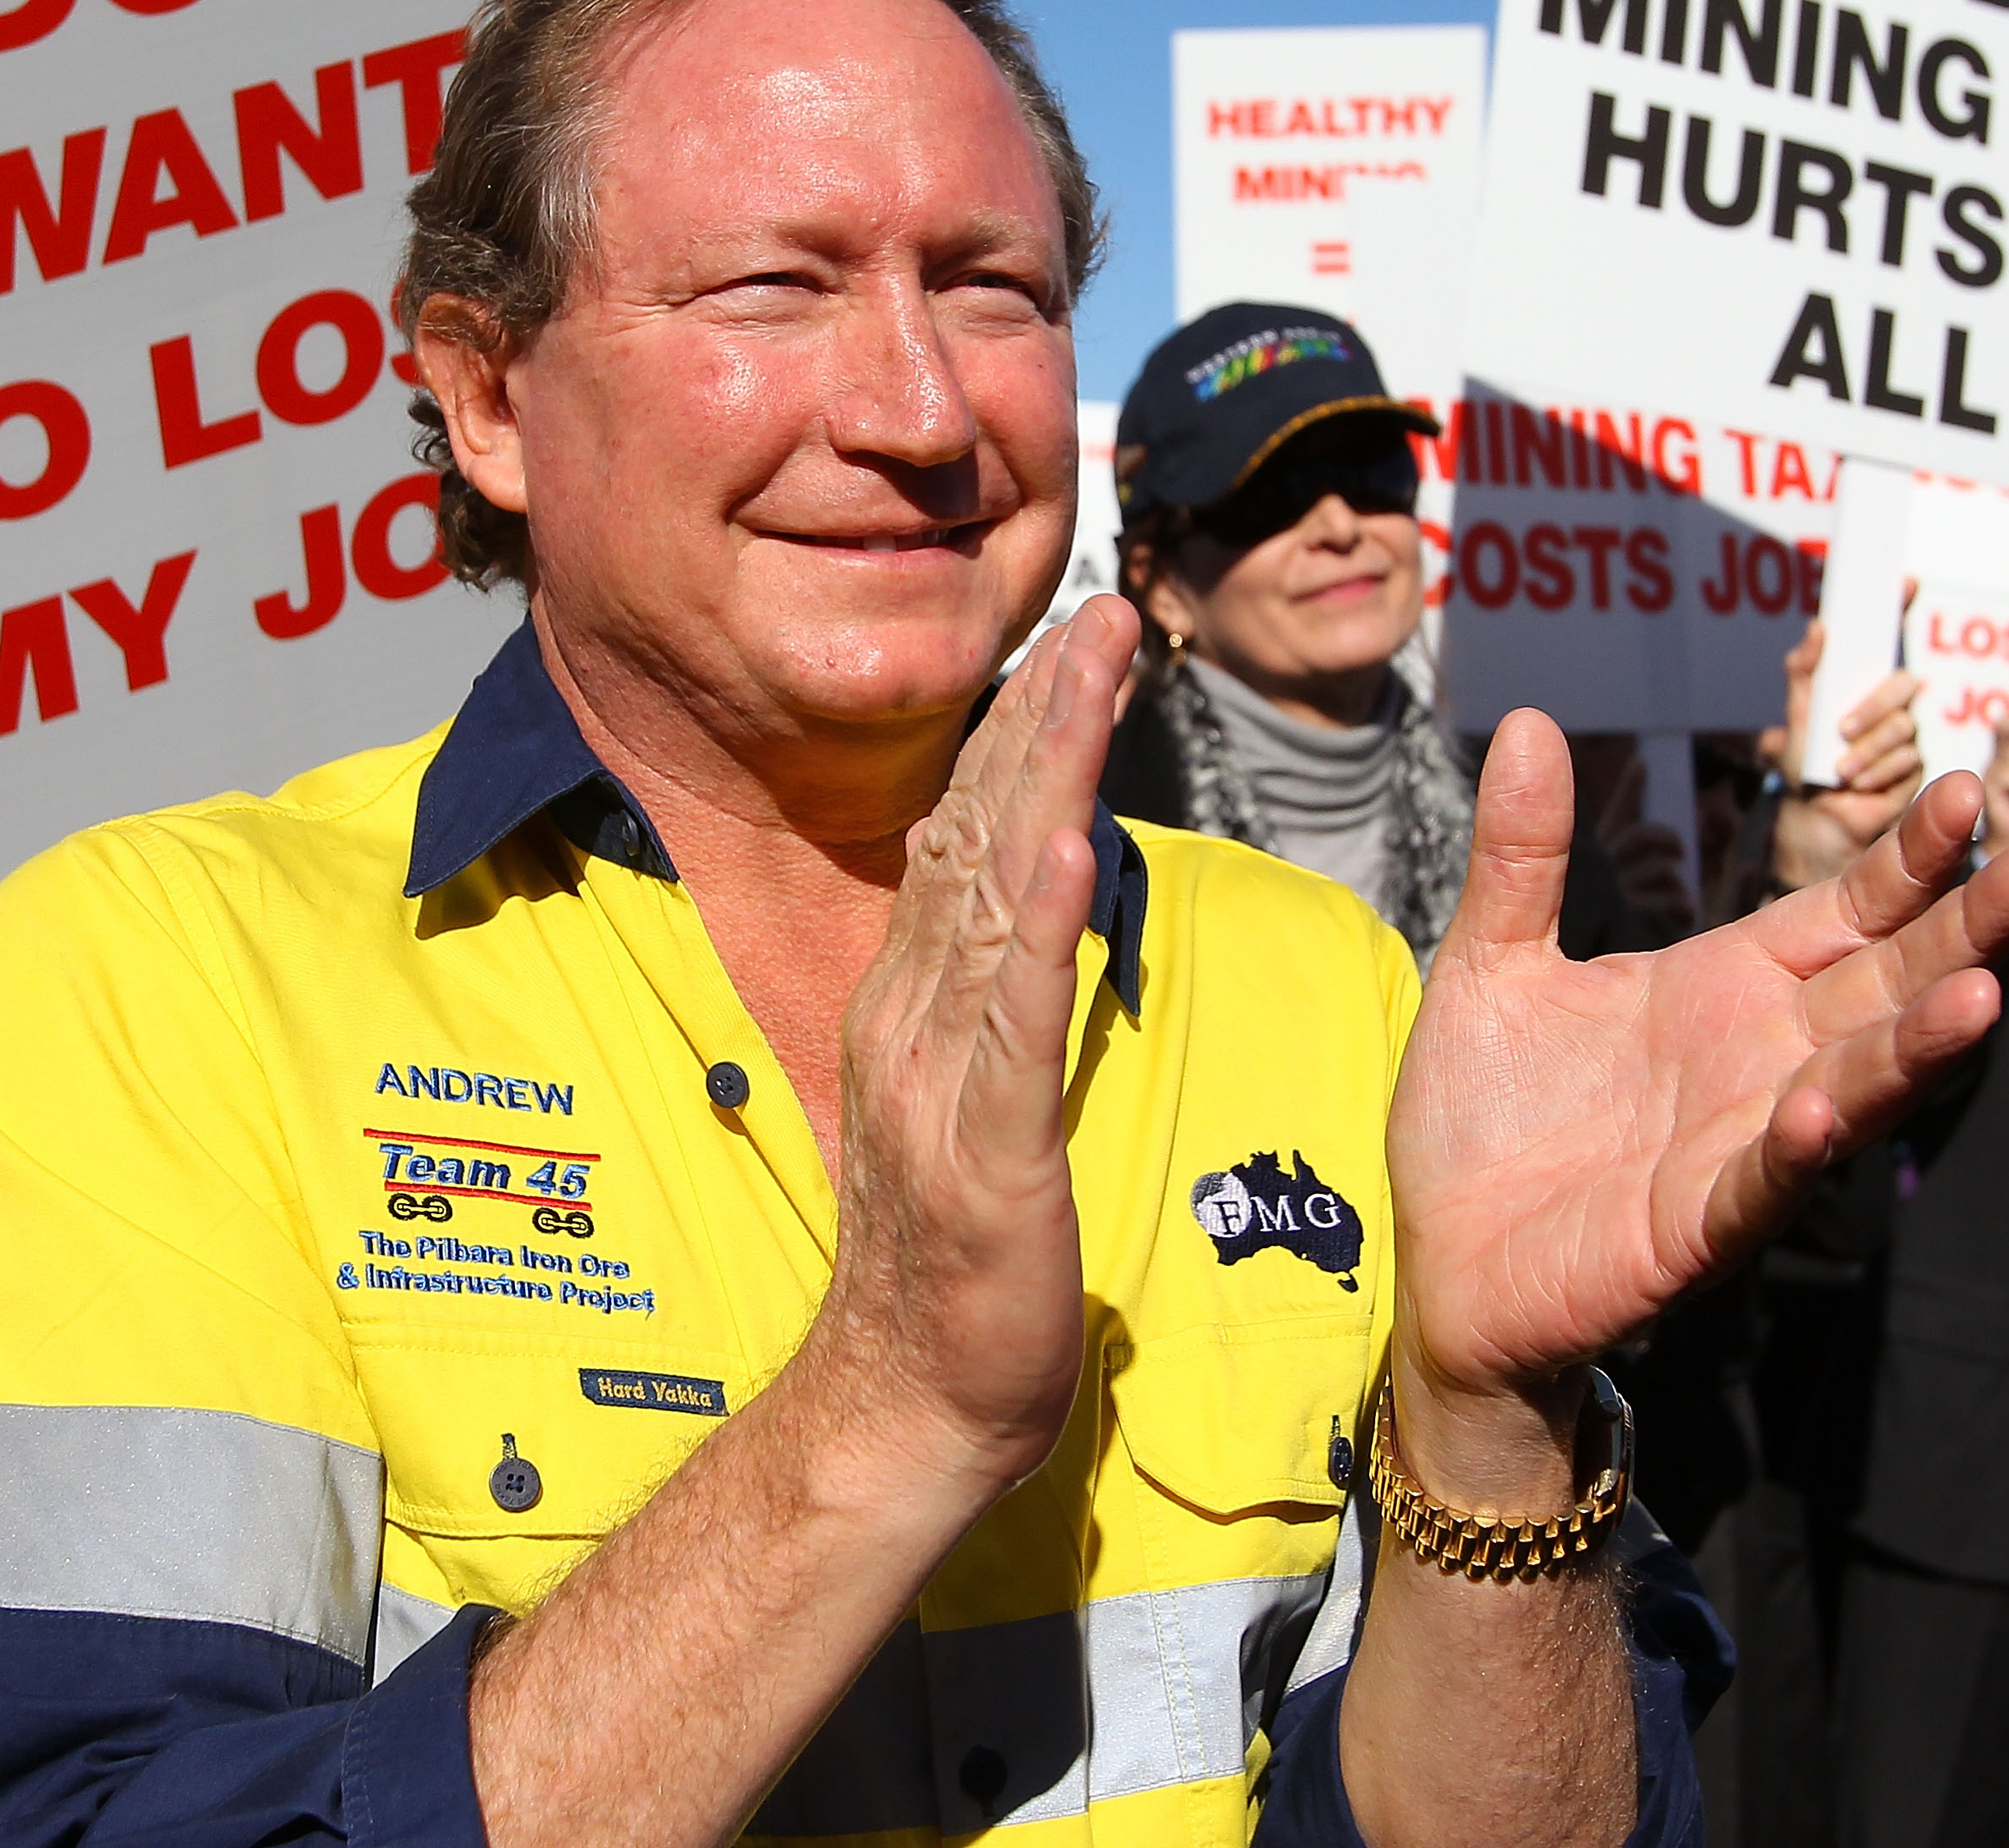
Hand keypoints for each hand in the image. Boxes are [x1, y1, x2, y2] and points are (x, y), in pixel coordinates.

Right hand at [808, 598, 1137, 1489]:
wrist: (908, 1399)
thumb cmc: (956, 1263)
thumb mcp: (973, 1101)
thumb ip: (992, 1003)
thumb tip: (1029, 916)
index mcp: (913, 1000)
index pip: (967, 836)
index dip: (1021, 735)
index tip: (1071, 644)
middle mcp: (912, 1011)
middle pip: (977, 829)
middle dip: (1043, 711)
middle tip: (1100, 608)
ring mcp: (939, 1072)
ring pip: (994, 890)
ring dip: (1046, 769)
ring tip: (1091, 668)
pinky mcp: (984, 1143)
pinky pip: (1012, 1017)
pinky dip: (1033, 921)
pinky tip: (1058, 839)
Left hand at [1384, 715, 2008, 1490]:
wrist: (1440, 1256)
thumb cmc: (1481, 1113)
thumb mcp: (1492, 960)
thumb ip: (1522, 853)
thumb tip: (1525, 721)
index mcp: (1720, 986)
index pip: (1842, 911)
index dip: (1905, 860)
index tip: (1963, 791)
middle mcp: (1754, 1059)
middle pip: (1883, 986)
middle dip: (1963, 932)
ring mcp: (1737, 1145)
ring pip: (1853, 1085)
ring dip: (1914, 1046)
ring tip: (1979, 994)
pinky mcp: (1693, 1228)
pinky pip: (1759, 1185)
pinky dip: (1794, 1147)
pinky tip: (1821, 1106)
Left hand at [1762, 619, 1924, 889]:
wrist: (1817, 814)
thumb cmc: (1805, 762)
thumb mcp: (1798, 714)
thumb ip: (1804, 670)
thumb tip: (1818, 625)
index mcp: (1862, 684)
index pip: (1887, 638)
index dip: (1901, 606)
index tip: (1906, 581)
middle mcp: (1891, 704)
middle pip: (1902, 686)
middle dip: (1872, 708)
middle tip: (1842, 731)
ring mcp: (1907, 733)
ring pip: (1903, 727)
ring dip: (1868, 750)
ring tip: (1842, 769)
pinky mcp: (1917, 766)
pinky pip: (1907, 760)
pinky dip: (1877, 772)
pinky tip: (1858, 782)